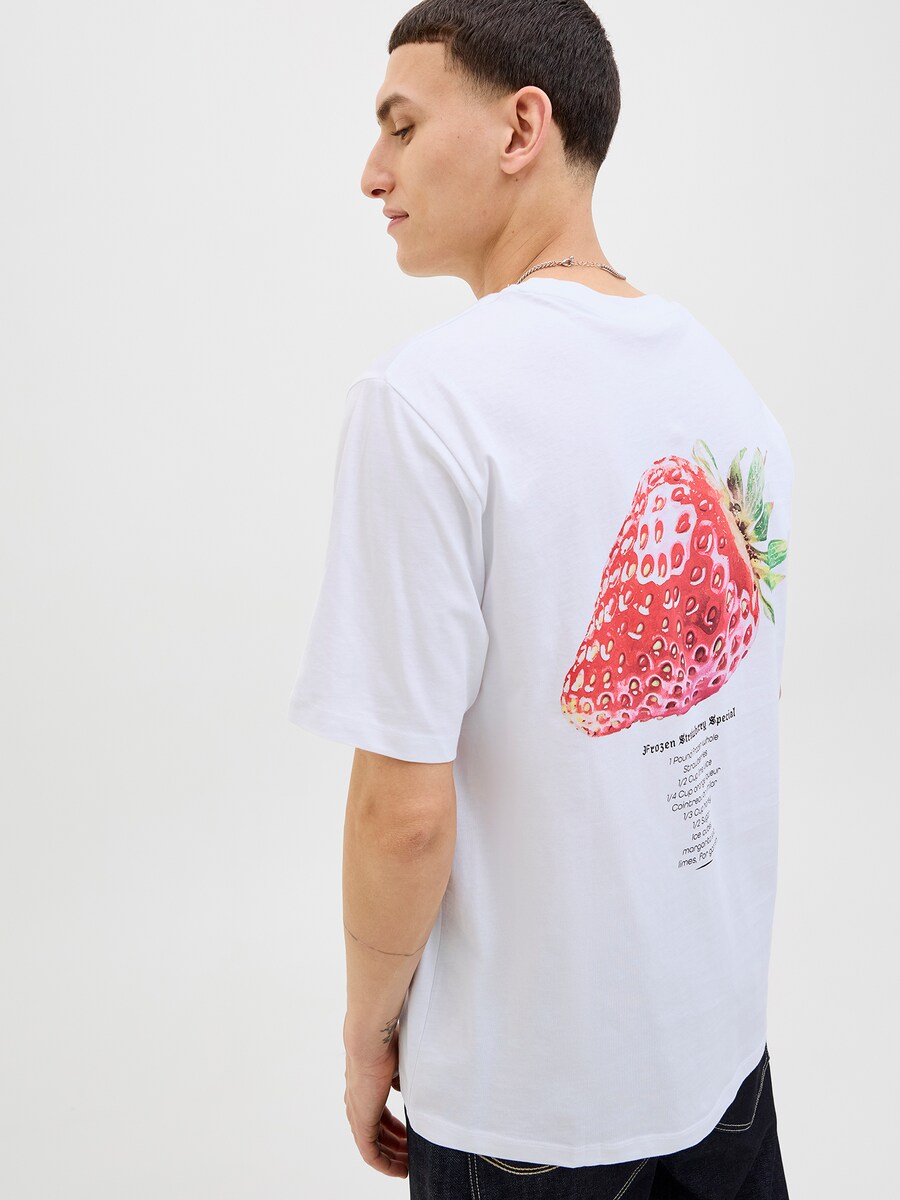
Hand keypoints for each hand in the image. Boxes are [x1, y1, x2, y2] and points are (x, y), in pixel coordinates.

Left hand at [343, 1029, 407, 1176]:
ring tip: (409, 1165)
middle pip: (376, 1134)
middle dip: (395, 1146)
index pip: (378, 1117)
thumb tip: (406, 1089)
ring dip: (392, 1157)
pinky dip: (385, 1164)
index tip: (408, 1136)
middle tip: (412, 1154)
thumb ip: (401, 1080)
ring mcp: (357, 1114)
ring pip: (373, 1146)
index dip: (394, 1129)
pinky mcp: (361, 1122)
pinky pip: (371, 1153)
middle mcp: (357, 1104)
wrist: (370, 1041)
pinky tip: (400, 1170)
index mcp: (364, 1090)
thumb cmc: (385, 1044)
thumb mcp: (398, 1064)